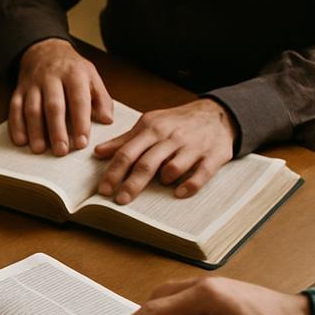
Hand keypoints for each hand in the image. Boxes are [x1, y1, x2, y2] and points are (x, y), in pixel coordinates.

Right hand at [10, 38, 113, 154]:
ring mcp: (33, 84)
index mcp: (74, 74)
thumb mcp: (92, 77)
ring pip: (32, 108)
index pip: (78, 100)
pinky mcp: (19, 90)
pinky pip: (15, 108)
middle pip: (53, 106)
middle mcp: (52, 78)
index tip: (82, 143)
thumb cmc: (72, 70)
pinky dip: (16, 126)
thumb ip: (101, 99)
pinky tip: (21, 141)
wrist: (45, 50)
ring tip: (40, 150)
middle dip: (56, 130)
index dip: (80, 122)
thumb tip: (107, 120)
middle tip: (61, 151)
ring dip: (35, 131)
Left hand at [93, 99, 236, 203]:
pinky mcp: (213, 155)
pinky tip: (180, 193)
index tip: (103, 190)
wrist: (217, 114)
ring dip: (164, 180)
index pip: (127, 152)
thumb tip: (97, 152)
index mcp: (152, 128)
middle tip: (120, 200)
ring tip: (162, 184)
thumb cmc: (176, 123)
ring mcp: (192, 146)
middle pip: (147, 163)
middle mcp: (171, 137)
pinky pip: (202, 174)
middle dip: (132, 184)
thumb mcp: (149, 124)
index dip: (114, 172)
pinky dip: (191, 185)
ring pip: (173, 167)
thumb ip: (124, 140)